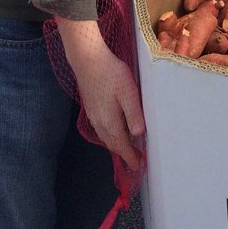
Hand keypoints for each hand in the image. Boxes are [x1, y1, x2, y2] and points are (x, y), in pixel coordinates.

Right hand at [58, 20, 145, 170]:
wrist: (88, 61)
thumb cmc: (112, 74)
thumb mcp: (128, 93)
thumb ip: (134, 114)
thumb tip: (139, 135)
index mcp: (109, 121)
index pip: (121, 145)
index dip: (130, 157)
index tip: (138, 167)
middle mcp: (99, 122)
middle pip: (112, 144)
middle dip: (124, 154)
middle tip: (136, 161)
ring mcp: (93, 115)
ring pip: (106, 137)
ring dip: (116, 146)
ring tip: (128, 150)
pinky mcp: (92, 108)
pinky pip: (102, 130)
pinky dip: (110, 136)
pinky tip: (115, 132)